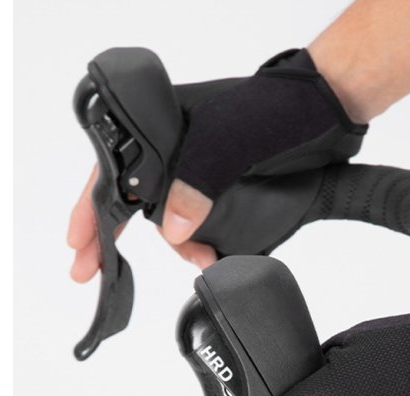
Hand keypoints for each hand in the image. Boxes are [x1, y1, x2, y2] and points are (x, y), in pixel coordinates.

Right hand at [67, 49, 365, 282]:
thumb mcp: (230, 141)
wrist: (332, 110)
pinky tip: (214, 260)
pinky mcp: (234, 193)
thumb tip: (171, 230)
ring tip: (200, 259)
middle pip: (139, 201)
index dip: (91, 207)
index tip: (77, 244)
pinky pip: (210, 227)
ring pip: (175, 220)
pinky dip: (207, 248)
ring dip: (181, 246)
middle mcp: (180, 152)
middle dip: (121, 237)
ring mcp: (206, 174)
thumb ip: (198, 182)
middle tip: (94, 271)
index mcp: (165, 126)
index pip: (112, 167)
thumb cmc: (279, 109)